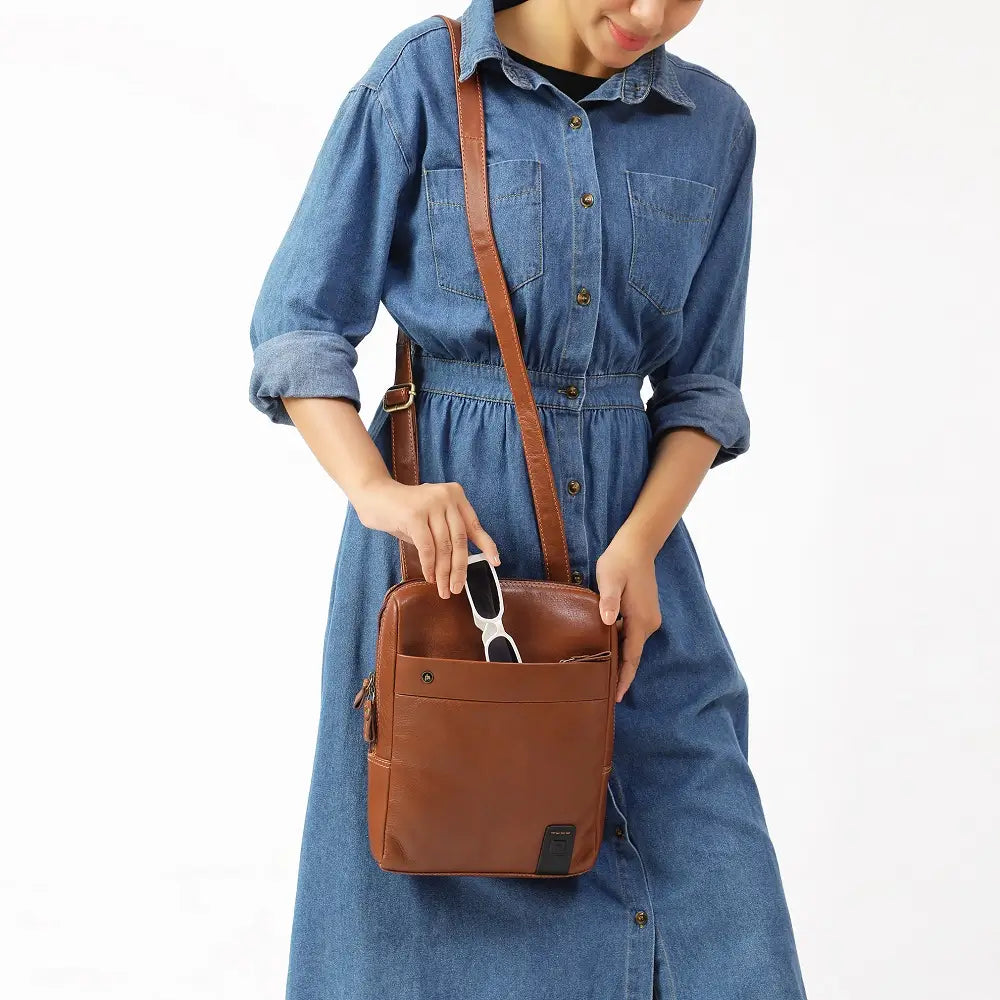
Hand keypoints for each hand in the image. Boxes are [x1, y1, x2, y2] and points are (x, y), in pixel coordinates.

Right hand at [355, 478, 500, 598]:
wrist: (373, 495)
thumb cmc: (402, 511)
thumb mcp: (431, 519)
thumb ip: (446, 533)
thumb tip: (460, 564)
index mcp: (455, 495)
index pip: (474, 525)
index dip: (486, 545)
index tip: (495, 562)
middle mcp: (447, 496)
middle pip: (460, 540)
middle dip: (459, 568)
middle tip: (456, 588)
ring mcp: (431, 504)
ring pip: (445, 546)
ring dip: (443, 572)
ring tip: (442, 587)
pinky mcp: (414, 514)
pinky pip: (427, 547)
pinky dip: (429, 565)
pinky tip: (429, 576)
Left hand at [595, 533, 661, 703]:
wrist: (637, 545)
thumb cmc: (620, 561)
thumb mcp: (610, 579)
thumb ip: (608, 600)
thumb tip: (608, 621)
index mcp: (641, 621)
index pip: (632, 657)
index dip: (624, 678)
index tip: (616, 697)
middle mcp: (648, 623)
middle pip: (633, 655)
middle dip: (621, 673)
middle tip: (602, 691)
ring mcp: (648, 617)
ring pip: (632, 645)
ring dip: (619, 658)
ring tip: (601, 674)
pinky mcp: (644, 611)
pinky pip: (632, 634)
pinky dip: (620, 644)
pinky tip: (605, 646)